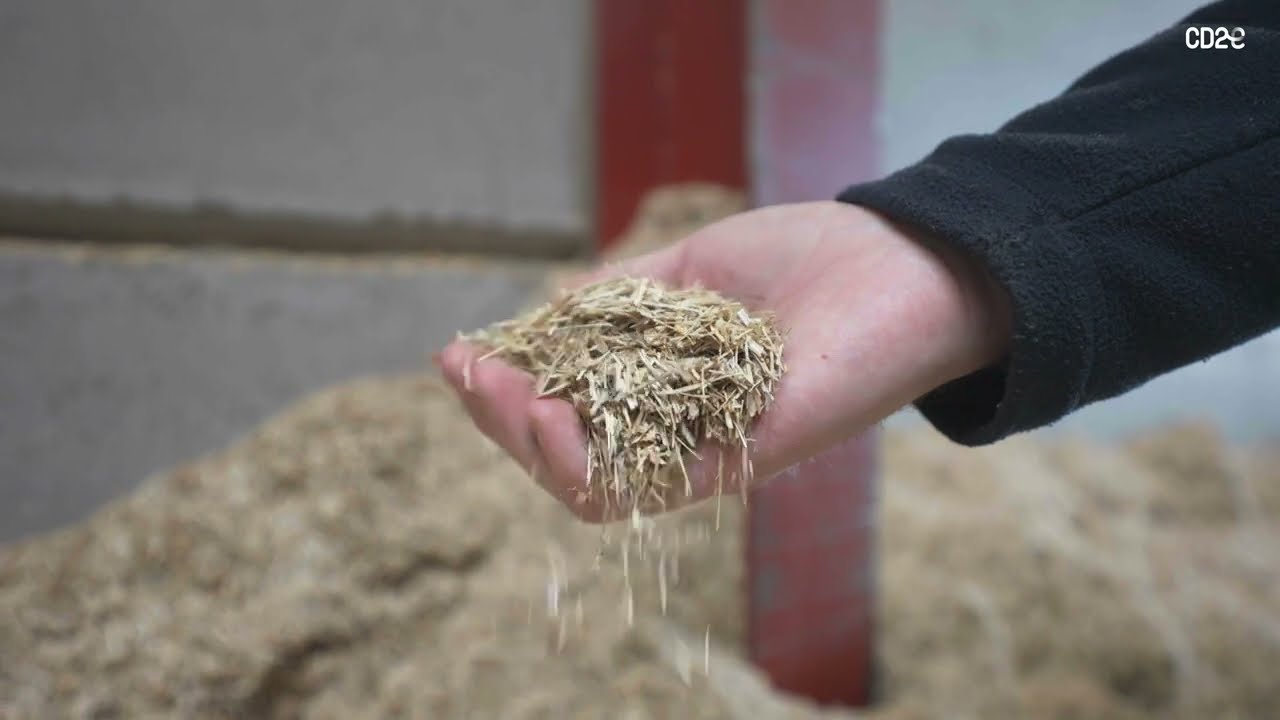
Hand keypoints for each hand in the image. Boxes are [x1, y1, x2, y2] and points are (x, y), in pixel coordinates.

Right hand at [437, 201, 1011, 520]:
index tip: (458, 354)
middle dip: (499, 420)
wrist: (903, 260)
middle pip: (566, 458)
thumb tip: (544, 315)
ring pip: (591, 488)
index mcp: (664, 391)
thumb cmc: (810, 258)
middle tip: (468, 373)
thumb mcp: (691, 269)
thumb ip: (620, 298)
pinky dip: (583, 459)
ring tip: (502, 393)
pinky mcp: (742, 461)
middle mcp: (679, 432)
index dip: (504, 393)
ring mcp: (708, 453)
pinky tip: (547, 409)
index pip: (569, 414)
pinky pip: (645, 490)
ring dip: (526, 444)